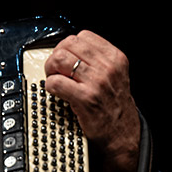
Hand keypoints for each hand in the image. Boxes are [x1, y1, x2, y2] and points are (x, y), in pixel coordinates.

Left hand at [44, 30, 139, 171]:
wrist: (122, 134)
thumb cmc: (113, 106)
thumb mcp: (113, 75)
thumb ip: (95, 61)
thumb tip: (67, 50)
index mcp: (115, 57)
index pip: (82, 36)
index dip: (67, 46)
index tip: (65, 58)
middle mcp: (108, 67)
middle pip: (68, 45)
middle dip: (55, 57)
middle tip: (55, 71)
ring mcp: (97, 82)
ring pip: (59, 60)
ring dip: (50, 70)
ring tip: (54, 81)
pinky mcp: (85, 98)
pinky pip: (55, 82)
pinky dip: (49, 87)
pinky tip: (56, 93)